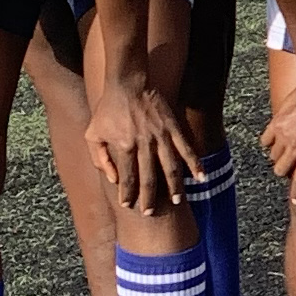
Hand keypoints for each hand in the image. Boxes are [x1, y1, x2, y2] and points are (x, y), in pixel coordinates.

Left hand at [91, 79, 205, 216]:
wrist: (127, 83)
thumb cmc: (108, 109)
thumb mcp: (93, 133)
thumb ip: (100, 158)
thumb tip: (113, 179)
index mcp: (124, 145)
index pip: (127, 177)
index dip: (128, 193)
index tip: (128, 205)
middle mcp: (144, 143)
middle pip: (149, 177)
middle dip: (149, 197)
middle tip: (150, 212)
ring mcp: (161, 136)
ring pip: (170, 167)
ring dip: (174, 186)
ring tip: (177, 201)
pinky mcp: (173, 127)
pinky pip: (187, 149)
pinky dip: (195, 164)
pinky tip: (202, 177)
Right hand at [265, 76, 295, 206]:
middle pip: (281, 171)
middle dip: (286, 173)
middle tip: (294, 168)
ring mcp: (284, 135)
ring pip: (273, 157)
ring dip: (280, 158)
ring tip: (290, 153)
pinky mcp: (276, 123)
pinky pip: (266, 140)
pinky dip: (270, 143)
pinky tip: (279, 140)